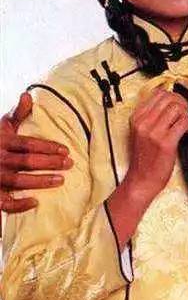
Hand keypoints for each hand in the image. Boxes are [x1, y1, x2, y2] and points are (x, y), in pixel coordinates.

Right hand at [0, 93, 72, 212]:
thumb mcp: (2, 126)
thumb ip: (16, 113)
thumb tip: (28, 95)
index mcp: (2, 141)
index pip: (27, 144)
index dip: (47, 147)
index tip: (66, 150)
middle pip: (26, 162)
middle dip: (49, 163)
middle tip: (69, 164)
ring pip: (17, 181)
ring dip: (40, 182)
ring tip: (61, 180)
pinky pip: (3, 202)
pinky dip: (18, 204)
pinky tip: (35, 202)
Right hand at [123, 88, 187, 201]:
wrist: (141, 180)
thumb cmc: (144, 157)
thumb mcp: (141, 132)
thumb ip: (152, 116)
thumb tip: (172, 101)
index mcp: (137, 118)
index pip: (158, 94)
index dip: (173, 97)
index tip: (178, 105)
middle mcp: (144, 122)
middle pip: (169, 98)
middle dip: (181, 103)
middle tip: (185, 113)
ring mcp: (154, 132)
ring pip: (177, 108)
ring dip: (186, 114)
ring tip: (186, 124)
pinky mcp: (166, 142)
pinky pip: (184, 122)